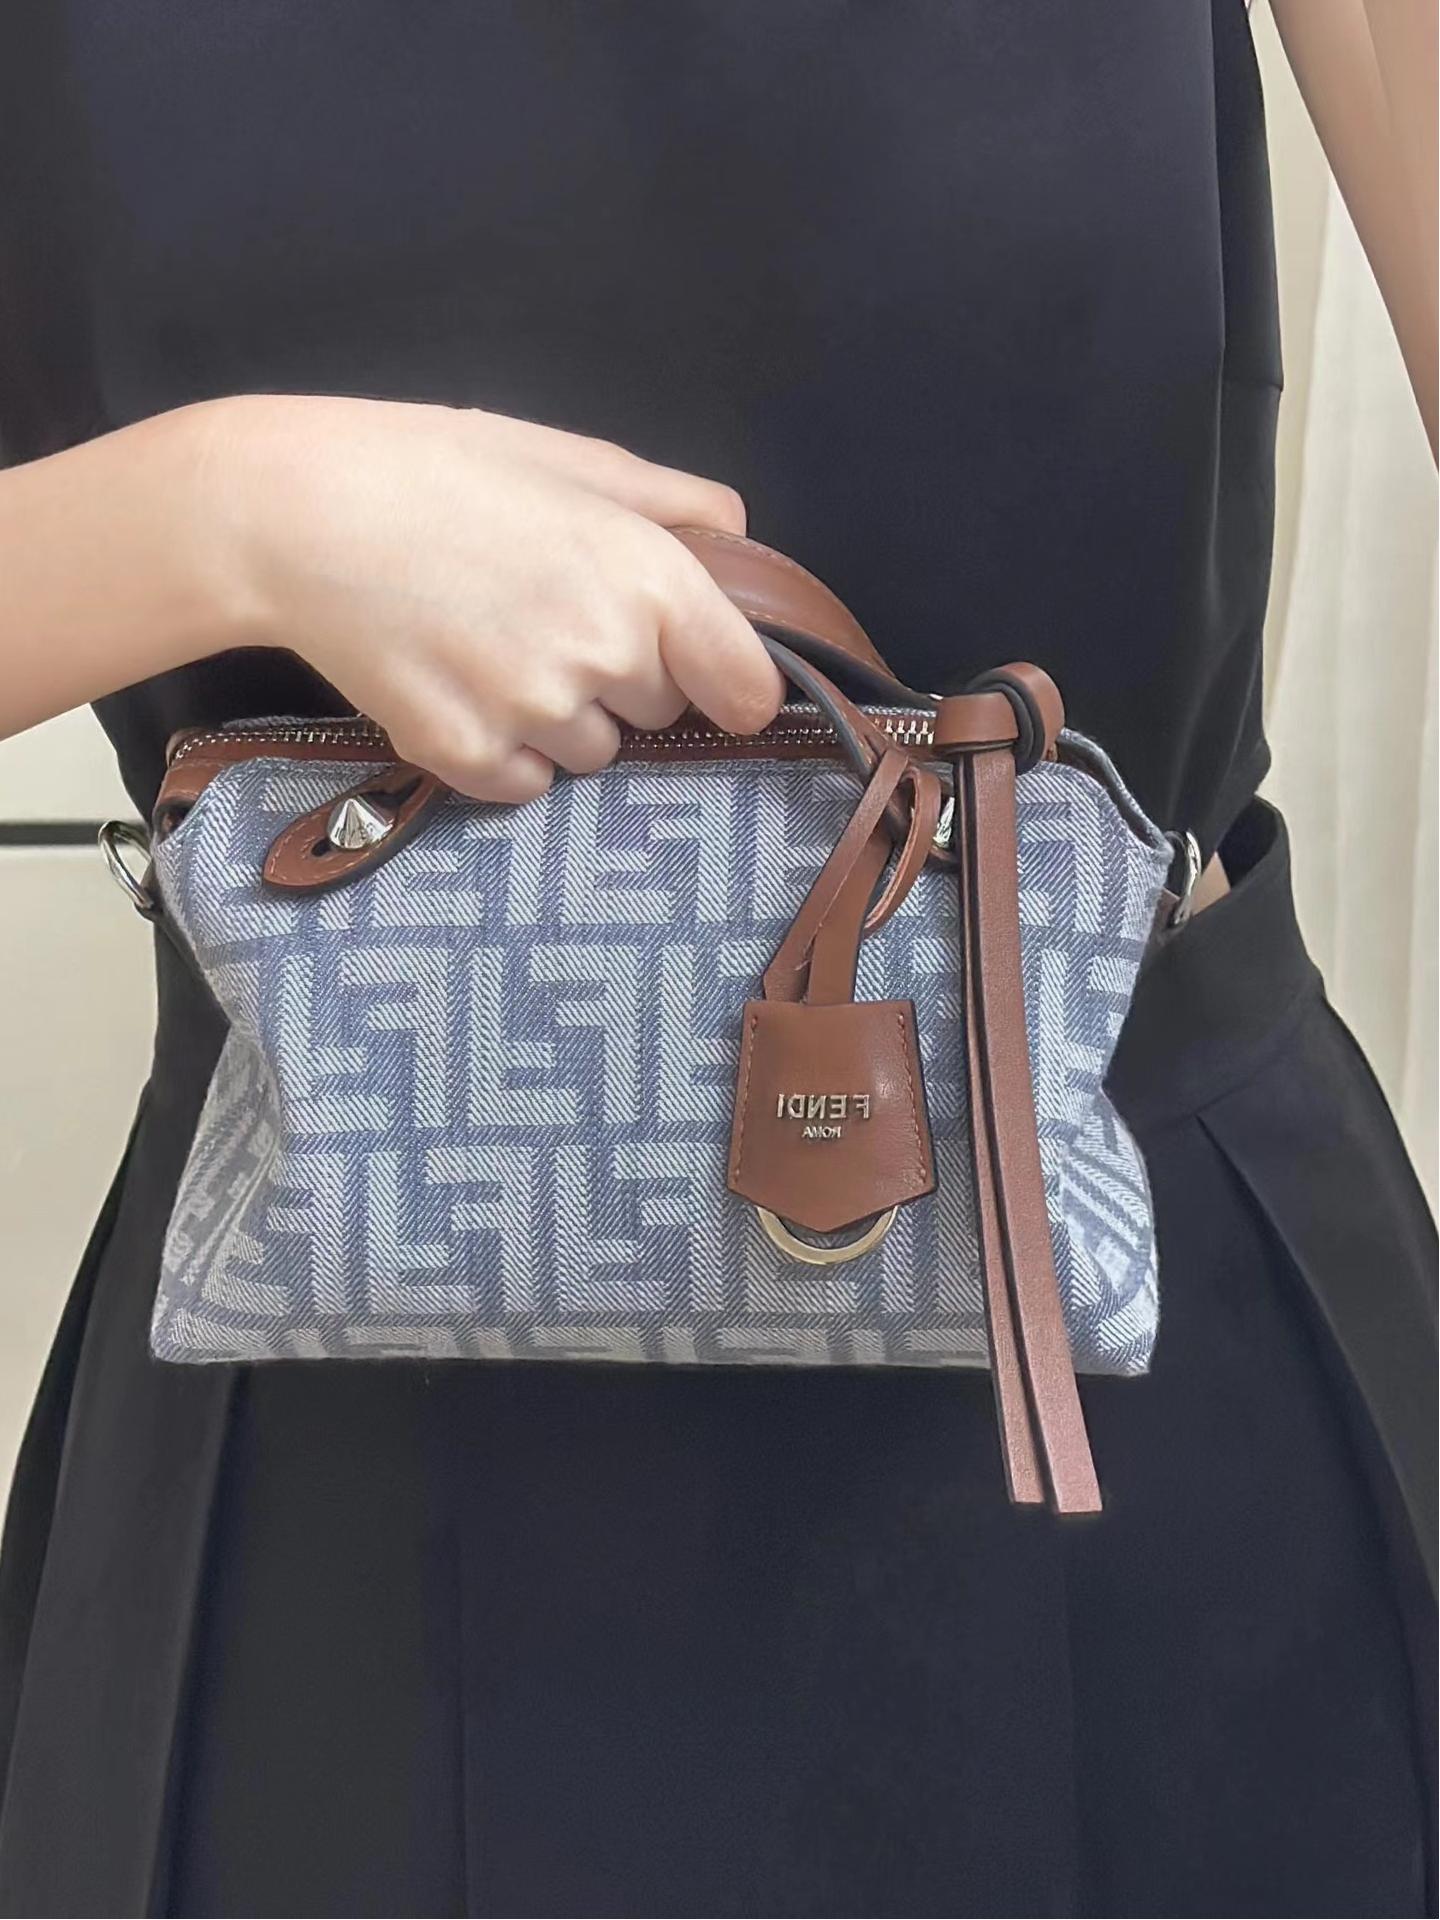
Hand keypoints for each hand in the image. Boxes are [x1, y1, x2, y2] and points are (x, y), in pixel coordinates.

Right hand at [196, 394, 783, 799]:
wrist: (295, 513)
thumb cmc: (433, 468)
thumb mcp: (564, 457)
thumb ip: (669, 500)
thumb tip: (734, 532)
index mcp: (646, 575)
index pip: (746, 687)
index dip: (731, 683)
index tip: (712, 681)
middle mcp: (604, 655)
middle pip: (660, 713)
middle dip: (623, 678)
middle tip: (545, 616)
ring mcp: (533, 714)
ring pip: (591, 753)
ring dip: (559, 719)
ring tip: (489, 646)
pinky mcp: (467, 757)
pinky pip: (523, 783)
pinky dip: (500, 752)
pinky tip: (455, 684)